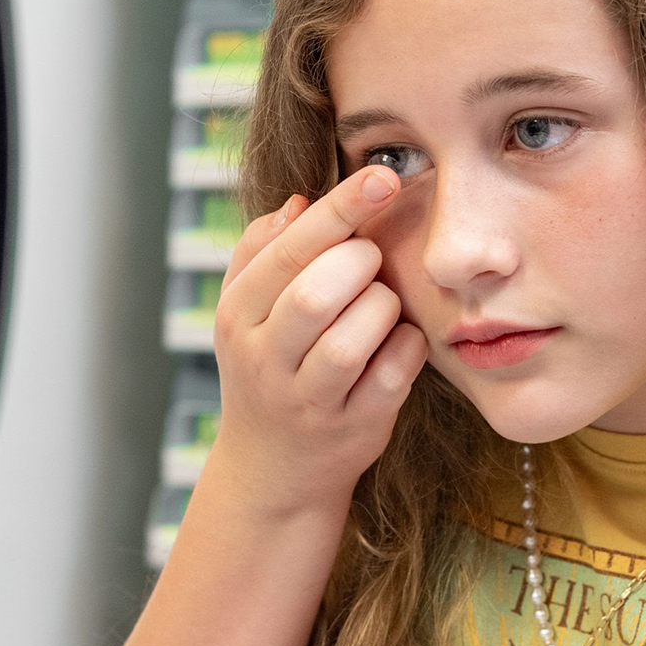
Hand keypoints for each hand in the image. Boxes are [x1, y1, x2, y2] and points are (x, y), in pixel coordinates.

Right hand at [205, 165, 428, 519]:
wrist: (273, 469)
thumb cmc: (271, 367)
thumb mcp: (249, 311)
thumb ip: (264, 250)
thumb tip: (300, 202)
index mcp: (238, 316)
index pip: (287, 250)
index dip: (340, 208)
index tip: (384, 175)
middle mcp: (265, 360)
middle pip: (317, 292)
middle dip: (360, 263)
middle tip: (370, 261)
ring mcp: (309, 400)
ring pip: (354, 337)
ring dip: (383, 307)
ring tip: (379, 307)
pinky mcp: (355, 428)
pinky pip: (394, 374)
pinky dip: (407, 347)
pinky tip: (399, 343)